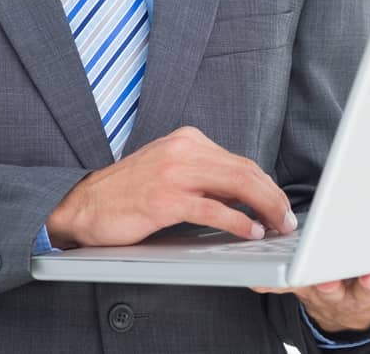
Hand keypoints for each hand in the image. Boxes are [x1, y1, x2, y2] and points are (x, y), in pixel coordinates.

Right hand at [45, 126, 295, 248]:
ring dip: (264, 207)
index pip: (240, 161)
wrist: (82, 204)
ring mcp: (174, 173)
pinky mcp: (165, 199)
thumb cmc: (127, 192)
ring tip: (277, 224)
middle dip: (272, 196)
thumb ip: (204, 176)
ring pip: (236, 184)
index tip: (279, 203)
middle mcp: (184, 150)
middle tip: (287, 218)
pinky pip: (212, 209)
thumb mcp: (170, 171)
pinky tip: (250, 230)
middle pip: (244, 170)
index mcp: (188, 140)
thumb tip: (245, 195)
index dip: (265, 185)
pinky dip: (237, 221)